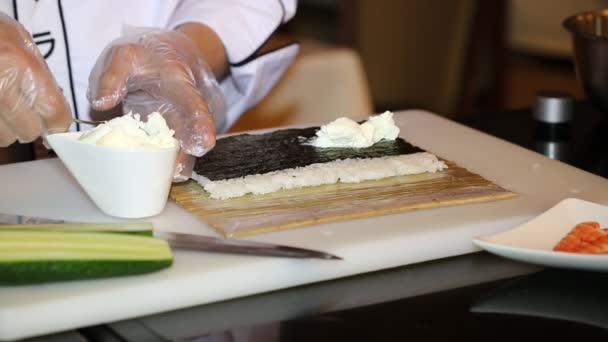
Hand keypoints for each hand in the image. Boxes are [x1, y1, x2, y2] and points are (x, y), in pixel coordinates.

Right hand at [0, 13, 71, 146]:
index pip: (55, 114)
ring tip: (6, 111)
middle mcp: (3, 89)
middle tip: (27, 114)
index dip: (59, 122)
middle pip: (30, 131)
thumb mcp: (25, 46)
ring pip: (6, 137)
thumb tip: (56, 110)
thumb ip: (43, 78)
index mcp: (25, 70)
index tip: (56, 121)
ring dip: (10, 129)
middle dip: (32, 126)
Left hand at [87, 28, 224, 181]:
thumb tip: (102, 103)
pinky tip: (144, 177)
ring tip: (161, 179)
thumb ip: (113, 75)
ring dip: (171, 167)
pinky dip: (154, 167)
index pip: (195, 106)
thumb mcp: (124, 55)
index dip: (202, 126)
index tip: (205, 144)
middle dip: (187, 157)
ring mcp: (173, 129)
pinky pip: (162, 155)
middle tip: (178, 172)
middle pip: (191, 137)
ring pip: (178, 151)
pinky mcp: (161, 140)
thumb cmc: (142, 58)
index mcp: (180, 86)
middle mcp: (182, 112)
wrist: (155, 62)